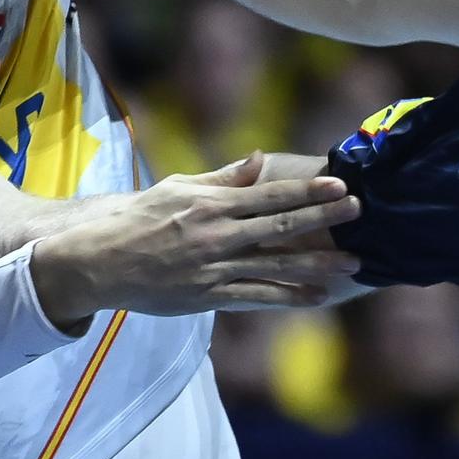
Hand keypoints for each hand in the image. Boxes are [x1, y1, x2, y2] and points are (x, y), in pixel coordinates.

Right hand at [30, 154, 362, 329]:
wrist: (99, 261)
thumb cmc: (138, 218)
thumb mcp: (177, 188)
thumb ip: (223, 179)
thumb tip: (258, 160)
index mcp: (211, 204)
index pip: (268, 195)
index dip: (307, 191)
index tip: (339, 186)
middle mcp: (217, 235)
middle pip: (280, 226)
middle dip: (322, 218)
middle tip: (359, 212)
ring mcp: (214, 268)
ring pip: (275, 266)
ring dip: (317, 264)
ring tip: (353, 262)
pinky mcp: (208, 296)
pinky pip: (256, 298)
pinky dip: (289, 297)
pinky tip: (318, 296)